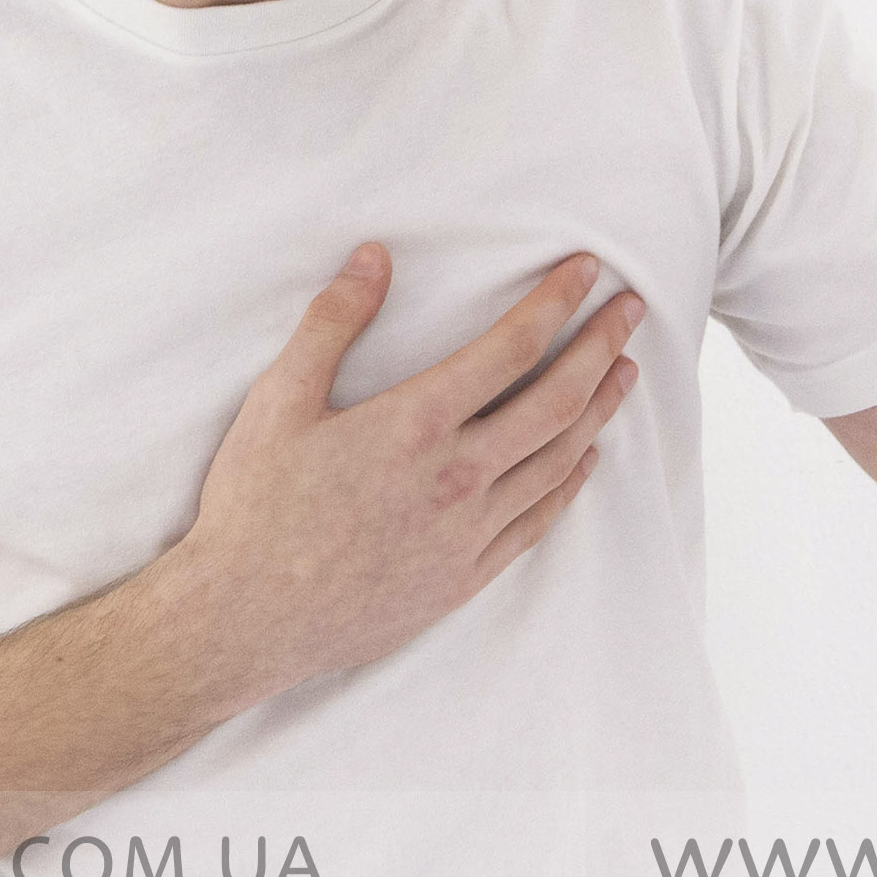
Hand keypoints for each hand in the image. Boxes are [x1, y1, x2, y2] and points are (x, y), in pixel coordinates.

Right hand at [170, 245, 642, 699]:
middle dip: (602, 347)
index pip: (512, 348)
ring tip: (624, 372)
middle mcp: (456, 477)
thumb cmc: (253, 507)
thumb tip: (375, 255)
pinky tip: (585, 460)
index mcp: (415, 424)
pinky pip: (538, 521)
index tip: (587, 270)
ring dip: (600, 410)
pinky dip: (571, 483)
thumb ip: (331, 322)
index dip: (557, 302)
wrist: (243, 621)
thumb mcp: (278, 400)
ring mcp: (467, 533)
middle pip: (557, 400)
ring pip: (559, 460)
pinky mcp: (464, 576)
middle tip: (633, 311)